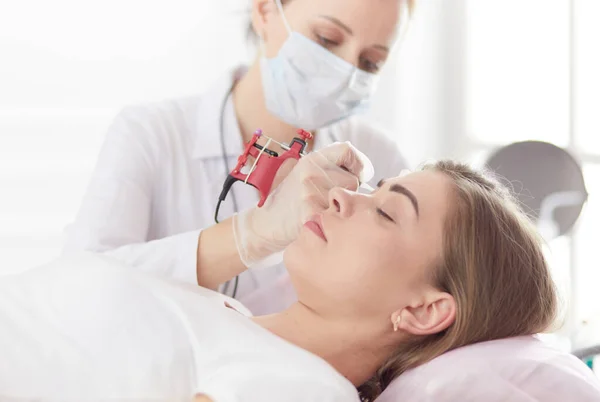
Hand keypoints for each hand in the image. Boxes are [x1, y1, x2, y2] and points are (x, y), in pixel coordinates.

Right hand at [233, 141, 373, 267]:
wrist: (266, 224)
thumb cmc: (291, 199)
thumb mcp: (305, 172)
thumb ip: (329, 166)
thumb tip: (362, 166)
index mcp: (311, 160)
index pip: (348, 151)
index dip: (360, 164)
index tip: (360, 175)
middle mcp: (310, 173)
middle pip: (353, 180)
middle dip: (350, 192)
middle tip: (333, 200)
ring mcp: (310, 194)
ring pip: (348, 201)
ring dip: (343, 209)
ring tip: (325, 212)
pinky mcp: (311, 215)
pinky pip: (338, 218)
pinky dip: (334, 223)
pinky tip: (321, 223)